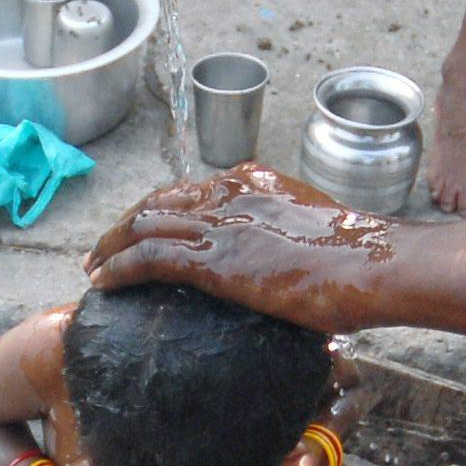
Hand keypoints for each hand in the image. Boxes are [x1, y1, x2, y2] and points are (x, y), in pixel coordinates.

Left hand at [84, 164, 431, 336]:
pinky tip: (101, 284)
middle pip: (159, 201)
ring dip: (110, 247)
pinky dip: (118, 269)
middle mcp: (231, 193)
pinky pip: (149, 257)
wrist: (373, 265)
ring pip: (144, 225)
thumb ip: (289, 242)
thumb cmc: (362, 262)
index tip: (142, 229)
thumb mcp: (316, 237)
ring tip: (92, 268)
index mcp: (255, 182)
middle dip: (125, 224)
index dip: (159, 209)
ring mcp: (221, 223)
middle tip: (103, 249)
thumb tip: (288, 271)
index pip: (191, 189)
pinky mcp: (215, 258)